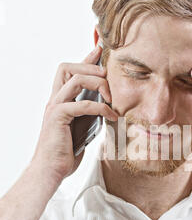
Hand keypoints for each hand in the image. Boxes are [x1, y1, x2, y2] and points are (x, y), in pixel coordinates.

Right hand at [30, 45, 118, 185]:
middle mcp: (54, 100)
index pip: (69, 71)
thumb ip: (89, 114)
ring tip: (111, 97)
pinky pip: (82, 104)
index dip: (85, 59)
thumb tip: (107, 107)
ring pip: (75, 79)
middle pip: (67, 67)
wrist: (51, 170)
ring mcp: (54, 107)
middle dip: (90, 67)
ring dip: (97, 83)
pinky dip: (101, 108)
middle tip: (108, 77)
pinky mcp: (58, 117)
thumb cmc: (66, 152)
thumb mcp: (81, 128)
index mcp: (59, 100)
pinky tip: (112, 116)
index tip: (99, 49)